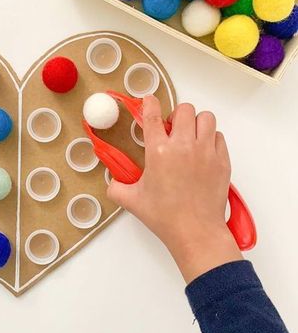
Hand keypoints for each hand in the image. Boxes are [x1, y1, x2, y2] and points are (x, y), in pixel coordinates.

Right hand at [108, 96, 241, 282]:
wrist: (195, 231)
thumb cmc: (163, 216)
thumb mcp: (132, 201)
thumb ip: (116, 188)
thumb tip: (111, 183)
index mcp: (158, 151)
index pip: (153, 115)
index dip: (149, 103)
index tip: (149, 101)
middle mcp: (183, 146)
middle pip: (184, 109)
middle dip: (176, 116)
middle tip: (172, 130)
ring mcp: (206, 151)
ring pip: (206, 117)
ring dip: (196, 122)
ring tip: (190, 137)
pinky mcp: (222, 160)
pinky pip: (218, 136)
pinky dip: (210, 138)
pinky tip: (203, 152)